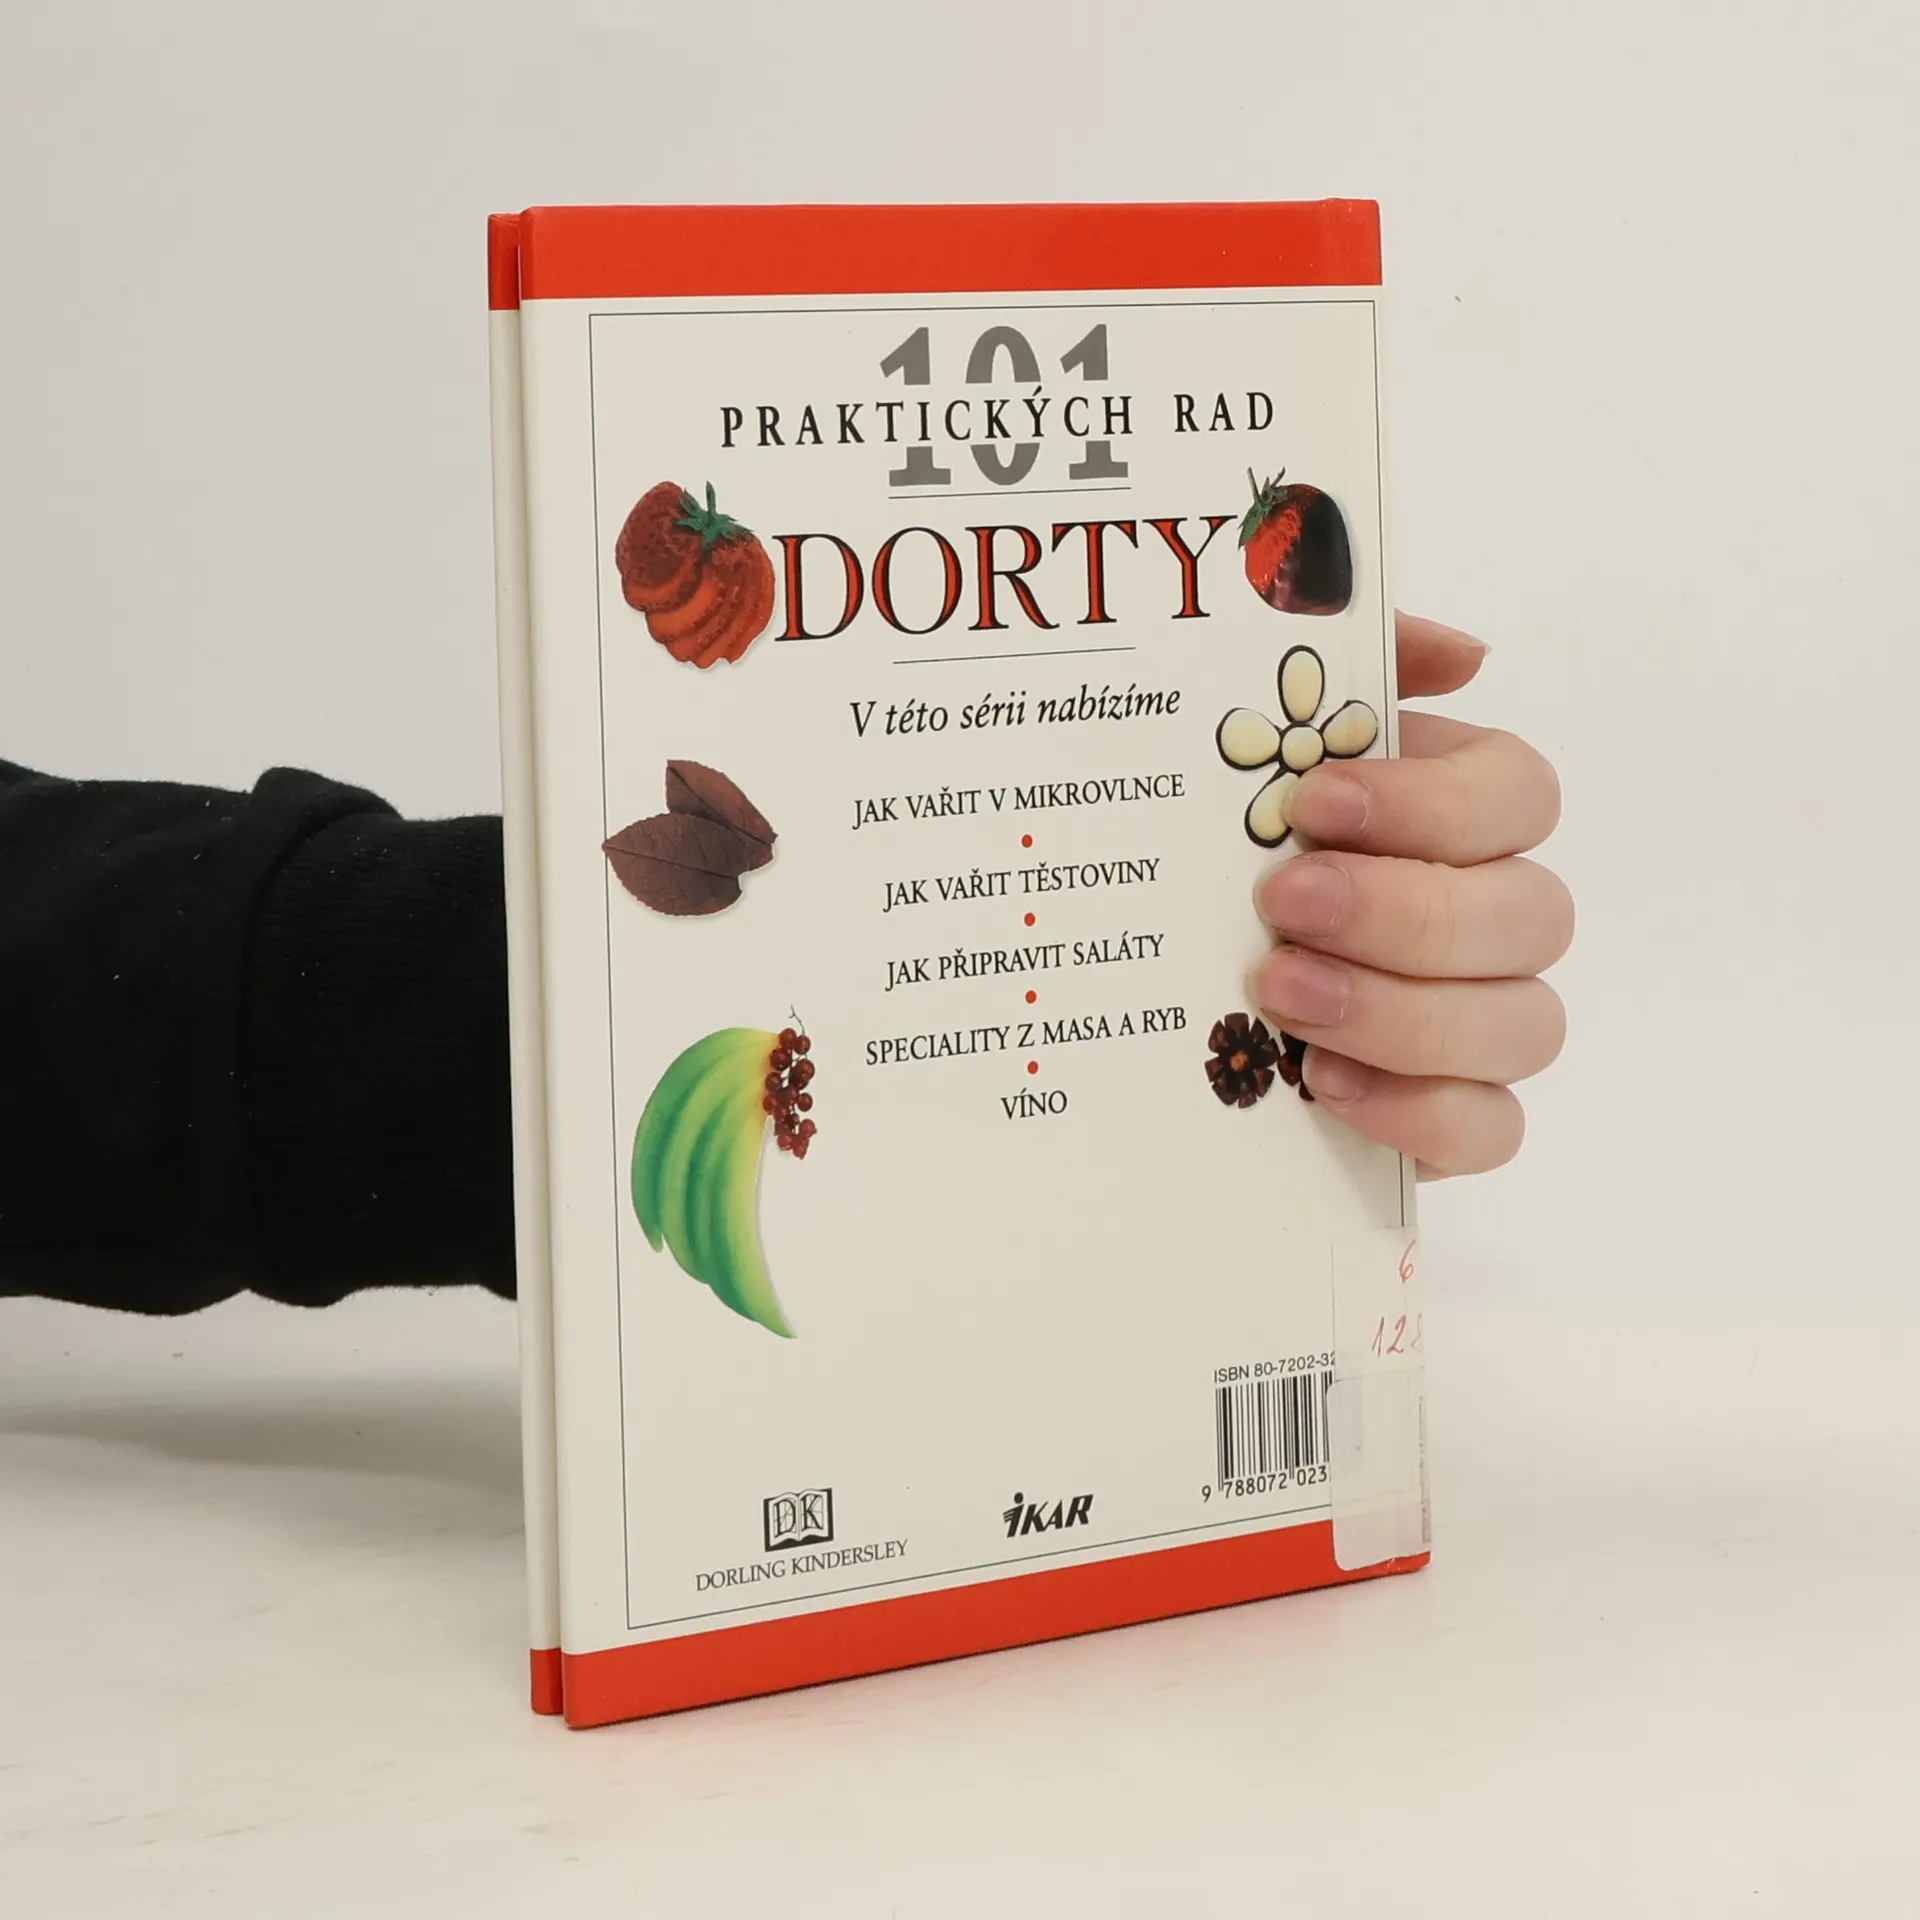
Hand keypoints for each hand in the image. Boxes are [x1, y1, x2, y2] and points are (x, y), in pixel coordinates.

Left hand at [1248, 613, 1569, 1177]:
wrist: (1148, 986)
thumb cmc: (1221, 850)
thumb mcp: (1250, 739)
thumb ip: (1354, 671)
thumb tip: (1465, 654)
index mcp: (1456, 814)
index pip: (1519, 793)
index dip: (1434, 801)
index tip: (1316, 803)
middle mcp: (1490, 917)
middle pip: (1532, 913)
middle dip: (1407, 911)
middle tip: (1285, 904)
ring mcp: (1482, 1023)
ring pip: (1526, 1024)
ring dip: (1405, 1012)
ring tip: (1282, 996)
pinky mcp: (1452, 1117)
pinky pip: (1493, 1128)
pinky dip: (1419, 1112)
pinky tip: (1323, 1085)